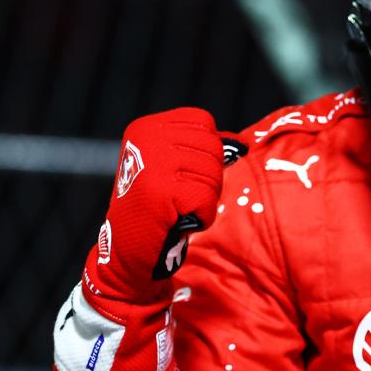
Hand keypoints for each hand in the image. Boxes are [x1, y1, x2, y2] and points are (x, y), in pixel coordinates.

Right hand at [82, 107, 234, 309]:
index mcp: (147, 127)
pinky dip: (202, 215)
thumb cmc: (156, 206)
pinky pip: (208, 198)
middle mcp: (147, 138)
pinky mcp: (162, 191)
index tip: (182, 173)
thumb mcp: (173, 166)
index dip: (205, 151)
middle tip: (180, 196)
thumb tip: (242, 144)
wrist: (127, 248)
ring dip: (204, 198)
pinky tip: (179, 220)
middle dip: (207, 178)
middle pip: (212, 147)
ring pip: (213, 173)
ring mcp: (153, 163)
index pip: (203, 121)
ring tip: (177, 207)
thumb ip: (203, 148)